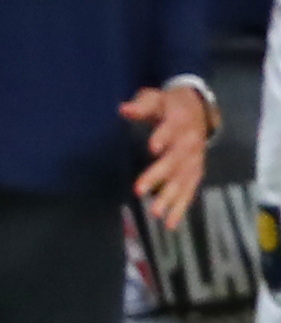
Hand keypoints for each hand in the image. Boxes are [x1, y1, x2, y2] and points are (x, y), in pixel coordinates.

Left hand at [131, 80, 218, 231]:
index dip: (163, 137)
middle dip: (158, 175)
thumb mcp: (156, 98)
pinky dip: (181, 207)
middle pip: (175, 159)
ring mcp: (194, 159)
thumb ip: (141, 105)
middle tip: (139, 190)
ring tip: (155, 214)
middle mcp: (190, 141)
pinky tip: (171, 224)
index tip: (152, 147)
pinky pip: (189, 190)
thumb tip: (123, 109)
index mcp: (179, 120)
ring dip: (169, 197)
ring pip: (182, 179)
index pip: (171, 128)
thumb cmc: (169, 105)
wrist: (198, 109)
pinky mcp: (195, 171)